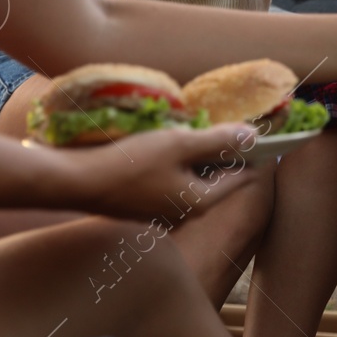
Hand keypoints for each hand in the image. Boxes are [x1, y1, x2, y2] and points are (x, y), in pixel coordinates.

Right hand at [61, 123, 258, 219]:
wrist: (76, 182)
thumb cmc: (130, 163)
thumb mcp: (179, 144)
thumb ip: (218, 140)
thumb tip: (253, 135)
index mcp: (199, 202)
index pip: (240, 177)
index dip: (253, 153)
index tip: (261, 132)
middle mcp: (184, 213)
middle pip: (216, 179)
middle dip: (223, 152)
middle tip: (228, 124)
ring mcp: (161, 212)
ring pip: (191, 180)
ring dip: (197, 157)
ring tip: (197, 129)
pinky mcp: (142, 206)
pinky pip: (170, 182)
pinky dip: (176, 164)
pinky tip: (166, 144)